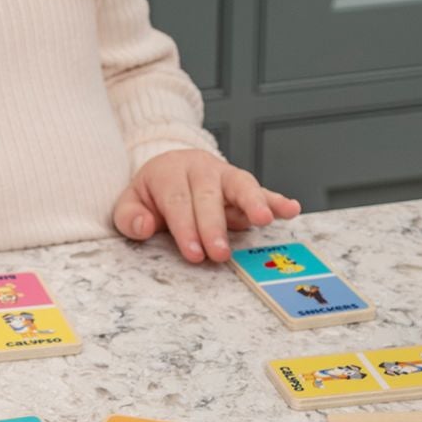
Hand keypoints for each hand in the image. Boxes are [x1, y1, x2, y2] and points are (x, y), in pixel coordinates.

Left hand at [112, 150, 300, 264]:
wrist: (171, 168)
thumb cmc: (153, 193)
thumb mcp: (131, 202)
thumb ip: (130, 216)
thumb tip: (143, 226)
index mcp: (170, 172)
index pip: (178, 201)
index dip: (185, 227)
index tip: (193, 253)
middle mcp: (200, 169)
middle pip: (208, 196)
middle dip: (214, 226)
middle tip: (219, 253)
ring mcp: (225, 175)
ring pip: (240, 184)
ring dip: (253, 201)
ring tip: (264, 219)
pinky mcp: (243, 185)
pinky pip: (263, 189)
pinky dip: (277, 199)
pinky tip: (291, 209)